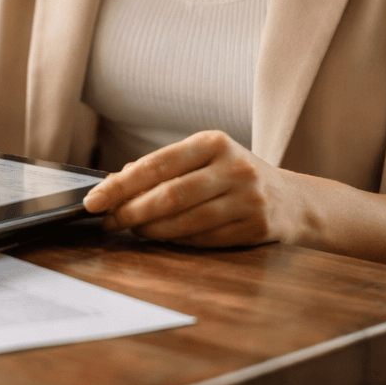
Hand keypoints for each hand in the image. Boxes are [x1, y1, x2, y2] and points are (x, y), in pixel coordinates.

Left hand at [81, 130, 301, 247]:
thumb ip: (164, 167)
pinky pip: (202, 240)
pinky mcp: (254, 228)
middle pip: (169, 196)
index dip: (120, 185)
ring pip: (184, 222)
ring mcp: (247, 199)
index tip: (94, 200)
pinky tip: (160, 238)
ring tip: (131, 231)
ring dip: (150, 231)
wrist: (291, 200)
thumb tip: (116, 183)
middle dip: (131, 212)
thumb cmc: (233, 175)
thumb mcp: (205, 158)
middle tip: (108, 221)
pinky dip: (175, 241)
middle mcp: (234, 167)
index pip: (156, 164)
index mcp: (214, 142)